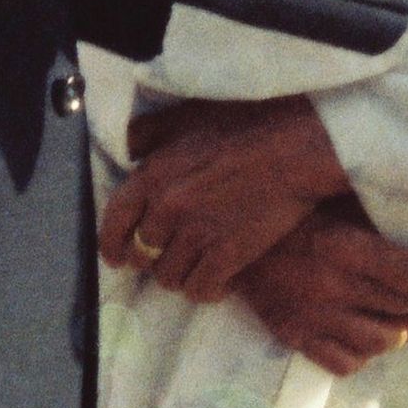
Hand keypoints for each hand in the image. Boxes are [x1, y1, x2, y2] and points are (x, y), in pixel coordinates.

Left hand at [100, 97, 353, 302]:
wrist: (296, 148)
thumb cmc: (245, 125)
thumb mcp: (187, 117)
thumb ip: (149, 133)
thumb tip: (128, 148)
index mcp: (153, 175)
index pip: (114, 221)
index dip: (111, 245)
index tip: (117, 257)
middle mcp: (167, 208)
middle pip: (141, 255)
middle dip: (151, 259)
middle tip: (168, 257)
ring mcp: (197, 234)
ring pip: (168, 277)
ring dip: (180, 276)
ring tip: (197, 267)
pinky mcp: (227, 255)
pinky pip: (200, 290)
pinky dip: (207, 290)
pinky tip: (219, 280)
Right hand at [236, 207, 407, 374]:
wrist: (224, 237)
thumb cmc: (290, 212)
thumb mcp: (332, 201)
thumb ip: (375, 213)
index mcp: (343, 247)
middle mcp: (330, 286)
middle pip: (403, 308)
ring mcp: (311, 316)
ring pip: (381, 342)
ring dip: (401, 331)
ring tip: (402, 317)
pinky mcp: (293, 336)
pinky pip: (345, 364)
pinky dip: (366, 355)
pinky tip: (367, 335)